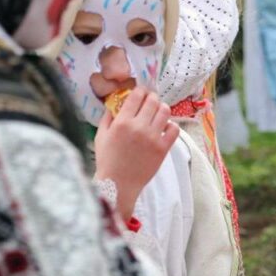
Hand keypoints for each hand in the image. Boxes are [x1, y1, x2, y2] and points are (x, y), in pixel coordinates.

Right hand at [94, 88, 178, 220]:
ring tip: (158, 112)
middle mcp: (139, 127)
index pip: (136, 96)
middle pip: (153, 101)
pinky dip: (171, 125)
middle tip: (150, 101)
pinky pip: (175, 129)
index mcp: (122, 122)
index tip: (141, 92)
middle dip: (152, 98)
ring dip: (162, 109)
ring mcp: (153, 137)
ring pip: (165, 111)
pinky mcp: (163, 148)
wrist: (118, 184)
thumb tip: (114, 103)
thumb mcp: (101, 136)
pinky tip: (165, 127)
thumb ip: (108, 117)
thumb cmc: (107, 160)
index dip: (140, 91)